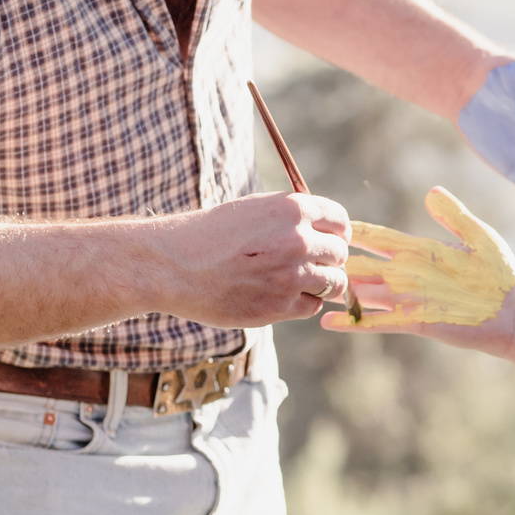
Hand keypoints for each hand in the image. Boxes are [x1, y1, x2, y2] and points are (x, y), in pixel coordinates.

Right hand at [161, 192, 350, 326]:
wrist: (173, 265)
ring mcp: (292, 275)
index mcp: (292, 209)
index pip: (340, 220)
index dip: (336, 232)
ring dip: (320, 283)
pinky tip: (281, 296)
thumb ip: (290, 217)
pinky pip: (312, 306)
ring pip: (334, 283)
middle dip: (328, 259)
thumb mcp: (253, 209)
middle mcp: (298, 240)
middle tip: (307, 264)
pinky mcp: (280, 306)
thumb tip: (323, 230)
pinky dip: (303, 303)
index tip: (329, 240)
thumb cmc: (209, 235)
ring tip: (295, 281)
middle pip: (340, 253)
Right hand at [321, 187, 514, 352]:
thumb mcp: (480, 237)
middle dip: (339, 261)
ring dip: (340, 290)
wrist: (514, 316)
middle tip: (307, 255)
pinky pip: (379, 321)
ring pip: (365, 293)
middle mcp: (408, 274)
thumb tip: (431, 191)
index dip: (357, 231)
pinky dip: (354, 323)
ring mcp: (408, 299)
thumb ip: (455, 216)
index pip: (380, 238)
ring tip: (310, 286)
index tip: (331, 222)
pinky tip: (329, 322)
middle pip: (364, 265)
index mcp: (421, 251)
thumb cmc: (501, 275)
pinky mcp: (414, 321)